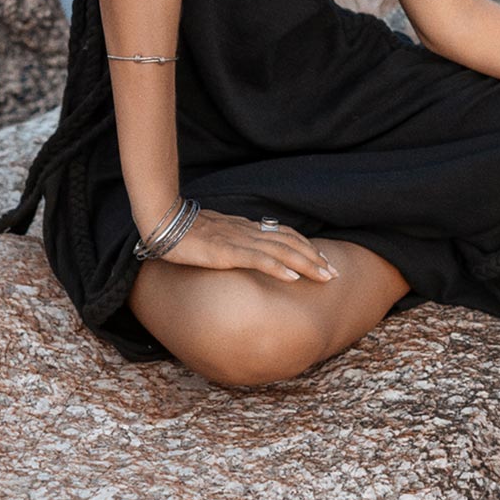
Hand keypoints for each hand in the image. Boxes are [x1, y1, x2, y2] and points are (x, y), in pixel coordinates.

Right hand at [143, 208, 339, 283]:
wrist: (164, 222)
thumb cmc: (188, 230)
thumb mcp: (219, 235)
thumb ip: (237, 241)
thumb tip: (253, 252)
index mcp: (247, 228)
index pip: (285, 235)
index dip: (307, 247)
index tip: (324, 261)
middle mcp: (248, 232)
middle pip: (290, 243)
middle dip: (315, 258)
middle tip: (335, 273)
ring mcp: (239, 241)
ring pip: (280, 251)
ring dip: (305, 264)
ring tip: (324, 276)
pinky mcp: (226, 252)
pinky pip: (257, 260)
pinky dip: (277, 268)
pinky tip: (293, 278)